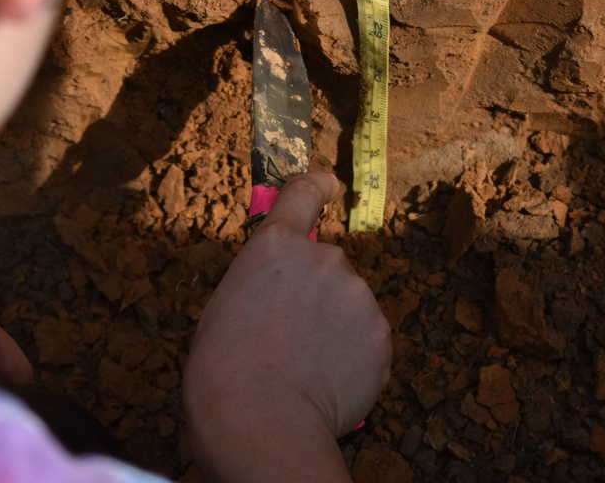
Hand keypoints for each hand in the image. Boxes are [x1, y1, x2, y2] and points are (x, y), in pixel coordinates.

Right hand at [185, 171, 391, 482]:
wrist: (260, 419)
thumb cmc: (222, 370)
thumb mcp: (227, 305)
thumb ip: (265, 284)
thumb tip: (284, 296)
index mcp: (275, 246)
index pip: (303, 194)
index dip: (318, 186)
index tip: (330, 185)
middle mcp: (325, 258)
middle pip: (327, 269)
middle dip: (315, 297)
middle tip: (287, 340)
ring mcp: (359, 295)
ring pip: (350, 308)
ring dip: (335, 331)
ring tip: (302, 371)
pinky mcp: (382, 335)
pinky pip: (367, 344)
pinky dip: (352, 362)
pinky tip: (325, 386)